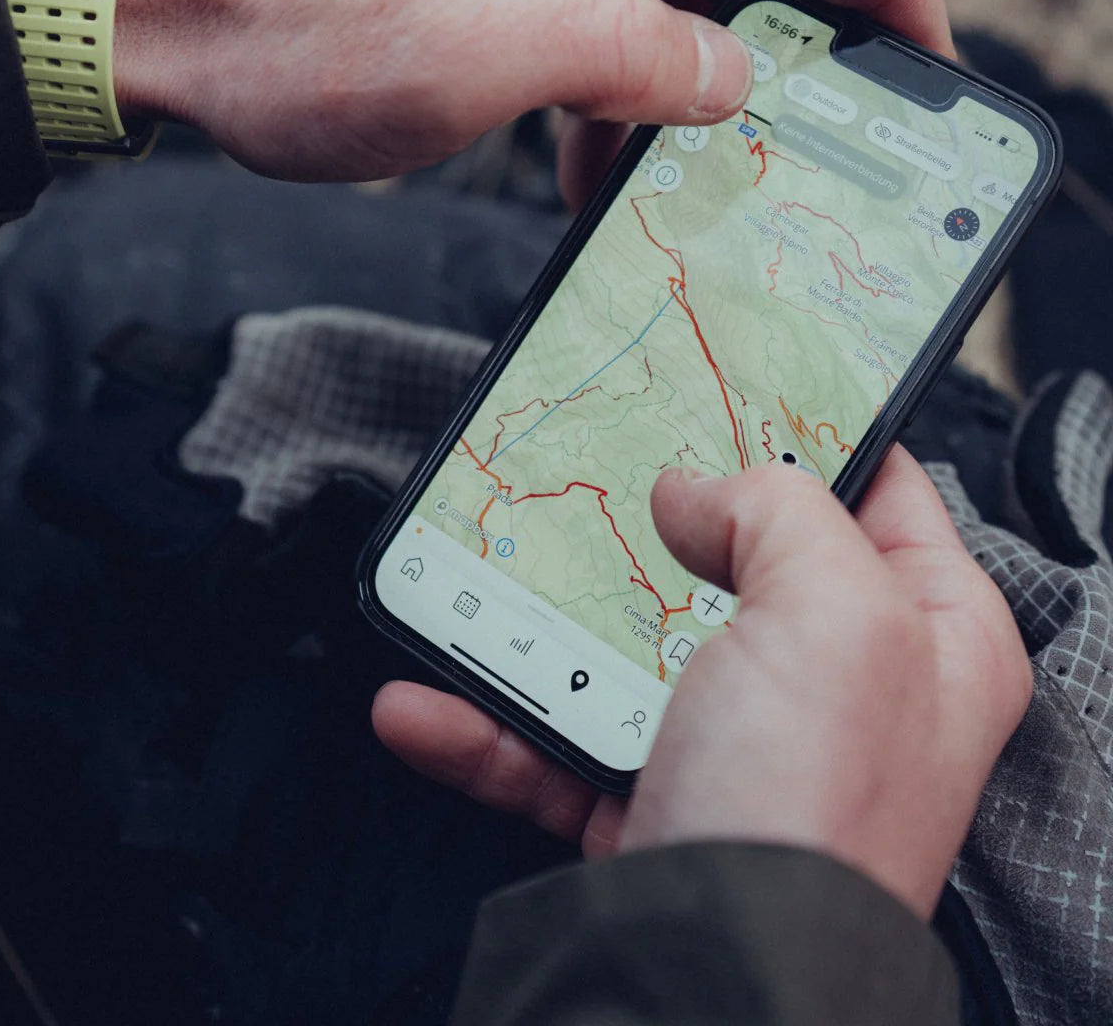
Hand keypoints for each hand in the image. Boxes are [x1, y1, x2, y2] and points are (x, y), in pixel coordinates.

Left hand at [114, 0, 950, 205]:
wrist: (183, 11)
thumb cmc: (294, 38)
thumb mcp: (465, 64)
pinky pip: (619, 17)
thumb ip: (618, 57)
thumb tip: (734, 73)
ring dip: (705, 94)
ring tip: (686, 187)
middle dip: (806, 56)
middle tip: (811, 161)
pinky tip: (598, 163)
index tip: (931, 67)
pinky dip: (632, 94)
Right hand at [373, 447, 1031, 918]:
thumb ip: (775, 506)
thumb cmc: (812, 801)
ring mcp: (736, 740)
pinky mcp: (649, 794)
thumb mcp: (833, 610)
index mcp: (924, 632)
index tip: (728, 378)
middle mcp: (836, 686)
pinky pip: (554, 739)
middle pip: (735, 555)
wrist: (714, 976)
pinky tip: (420, 699)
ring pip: (627, 639)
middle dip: (655, 511)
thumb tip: (691, 491)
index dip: (807, 424)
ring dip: (538, 614)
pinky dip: (483, 720)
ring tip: (475, 573)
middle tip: (595, 452)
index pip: (880, 488)